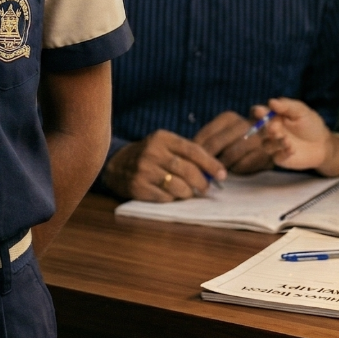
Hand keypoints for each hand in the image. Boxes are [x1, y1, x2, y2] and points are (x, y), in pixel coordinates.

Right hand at [104, 130, 225, 201]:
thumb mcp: (164, 146)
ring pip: (178, 186)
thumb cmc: (150, 156)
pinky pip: (165, 197)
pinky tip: (171, 195)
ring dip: (188, 193)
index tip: (222, 174)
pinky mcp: (138, 187)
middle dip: (202, 182)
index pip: (193, 150)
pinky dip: (172, 199)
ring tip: (188, 192)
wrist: (116, 164)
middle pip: (187, 170)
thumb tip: (214, 171)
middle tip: (207, 189)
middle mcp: (152, 152)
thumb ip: (186, 155)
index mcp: (162, 138)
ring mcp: (144, 170)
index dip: (210, 163)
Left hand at [195, 111, 273, 174]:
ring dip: (220, 166)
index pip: (206, 134)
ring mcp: (255, 138)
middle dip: (206, 160)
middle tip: (198, 172)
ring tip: (213, 174)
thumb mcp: (222, 135)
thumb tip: (187, 154)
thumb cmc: (236, 141)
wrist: (271, 142)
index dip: (196, 149)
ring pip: (230, 155)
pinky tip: (231, 173)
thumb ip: (208, 142)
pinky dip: (235, 171)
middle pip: (217, 143)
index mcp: (228, 118)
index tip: (188, 161)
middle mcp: (242, 124)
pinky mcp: (264, 153)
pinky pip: (243, 165)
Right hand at [259, 98, 332, 170]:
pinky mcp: (280, 158)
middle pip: (258, 129)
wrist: (323, 144)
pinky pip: (276, 157)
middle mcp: (270, 130)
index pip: (257, 113)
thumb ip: (286, 106)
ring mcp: (274, 145)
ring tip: (287, 140)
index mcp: (273, 116)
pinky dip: (283, 153)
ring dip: (275, 142)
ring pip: (266, 145)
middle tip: (275, 128)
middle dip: (264, 129)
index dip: (256, 112)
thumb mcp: (301, 111)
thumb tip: (271, 102)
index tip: (260, 111)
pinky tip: (292, 149)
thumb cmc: (310, 124)